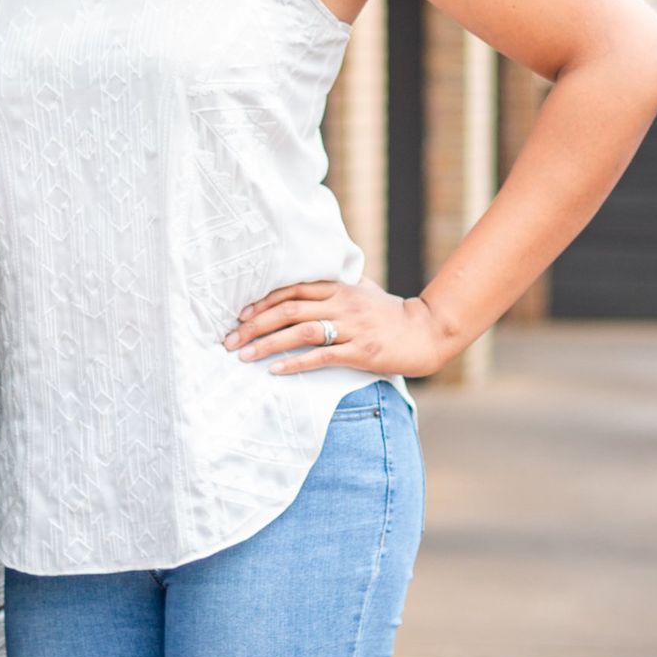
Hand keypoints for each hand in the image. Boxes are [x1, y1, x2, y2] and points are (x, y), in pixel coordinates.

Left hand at [224, 274, 454, 379]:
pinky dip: (295, 363)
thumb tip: (305, 285)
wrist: (425, 333)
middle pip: (288, 310)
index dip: (262, 301)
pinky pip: (321, 357)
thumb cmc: (389, 314)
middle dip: (255, 325)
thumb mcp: (363, 291)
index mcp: (339, 288)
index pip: (292, 290)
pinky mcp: (360, 352)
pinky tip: (275, 370)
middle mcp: (342, 304)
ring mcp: (352, 328)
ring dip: (268, 344)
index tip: (239, 314)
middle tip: (230, 340)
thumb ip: (335, 286)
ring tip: (244, 356)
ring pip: (300, 332)